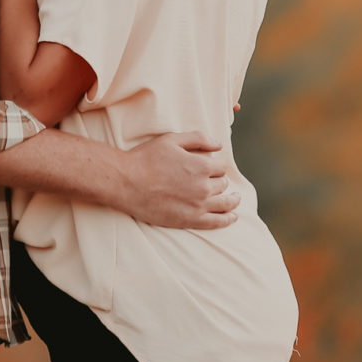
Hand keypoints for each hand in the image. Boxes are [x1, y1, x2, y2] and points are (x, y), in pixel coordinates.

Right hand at [118, 132, 238, 230]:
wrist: (126, 182)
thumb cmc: (146, 158)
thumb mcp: (172, 140)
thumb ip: (198, 139)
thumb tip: (219, 144)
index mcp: (201, 166)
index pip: (221, 166)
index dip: (216, 165)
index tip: (211, 165)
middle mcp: (203, 187)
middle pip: (223, 184)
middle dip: (220, 180)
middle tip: (214, 180)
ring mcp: (197, 206)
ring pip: (225, 203)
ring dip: (232, 200)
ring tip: (234, 199)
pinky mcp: (189, 220)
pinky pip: (216, 222)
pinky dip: (227, 219)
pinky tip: (232, 217)